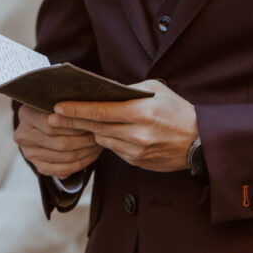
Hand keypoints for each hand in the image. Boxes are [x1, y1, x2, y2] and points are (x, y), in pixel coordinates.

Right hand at [14, 104, 102, 178]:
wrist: (45, 123)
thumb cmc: (56, 108)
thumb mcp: (57, 99)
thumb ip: (67, 104)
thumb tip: (87, 108)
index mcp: (26, 115)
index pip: (52, 124)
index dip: (75, 124)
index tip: (93, 121)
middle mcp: (23, 135)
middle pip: (60, 143)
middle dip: (84, 140)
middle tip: (100, 134)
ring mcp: (29, 154)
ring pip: (65, 158)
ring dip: (86, 152)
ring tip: (99, 144)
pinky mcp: (39, 167)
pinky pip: (63, 170)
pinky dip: (81, 164)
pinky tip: (92, 155)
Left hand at [49, 79, 197, 172]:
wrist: (200, 142)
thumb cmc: (178, 111)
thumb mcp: (157, 91)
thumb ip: (130, 90)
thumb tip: (103, 90)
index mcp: (141, 112)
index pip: (100, 111)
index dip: (76, 109)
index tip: (57, 107)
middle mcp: (137, 134)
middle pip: (96, 128)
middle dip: (72, 122)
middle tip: (52, 118)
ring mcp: (136, 151)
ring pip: (102, 140)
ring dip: (90, 132)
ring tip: (75, 123)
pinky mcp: (137, 162)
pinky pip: (114, 150)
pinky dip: (107, 140)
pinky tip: (103, 133)